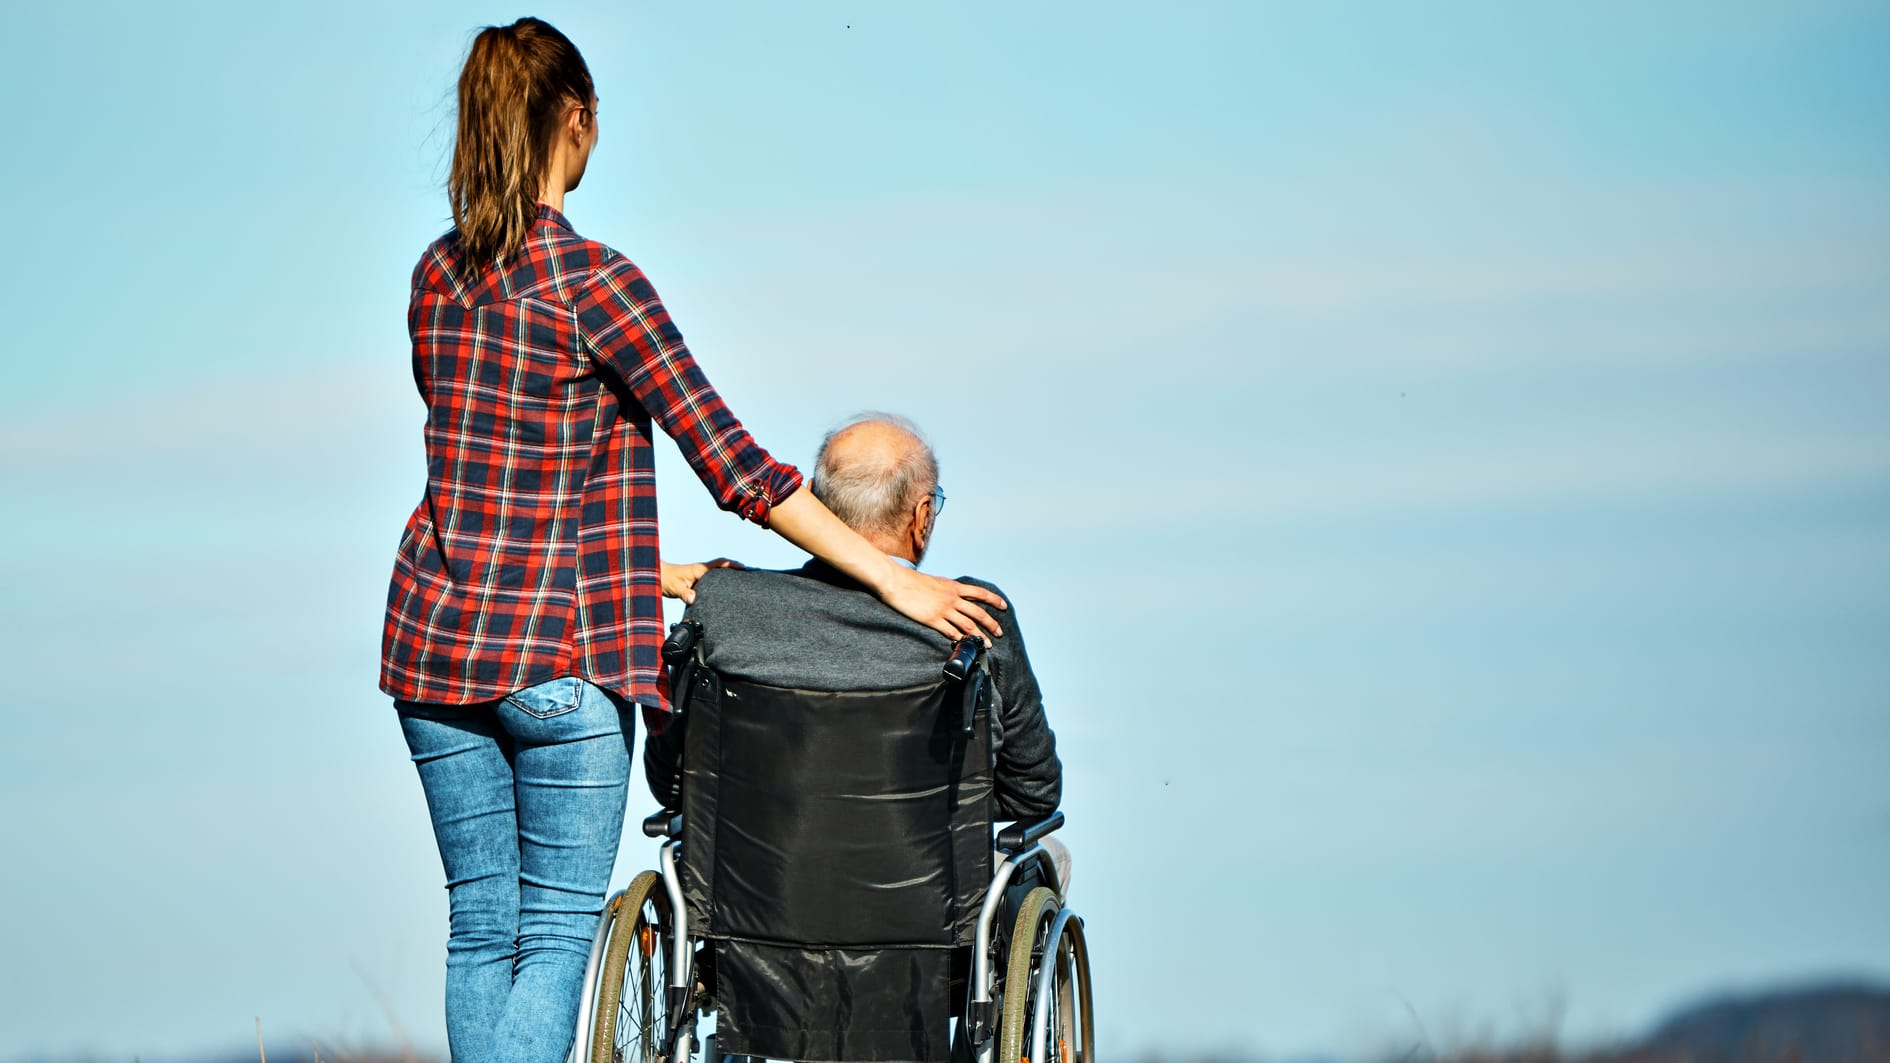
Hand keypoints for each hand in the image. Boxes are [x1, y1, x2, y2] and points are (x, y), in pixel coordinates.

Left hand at [661, 558, 742, 603]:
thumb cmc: (664, 579)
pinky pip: (710, 583)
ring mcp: (698, 576)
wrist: (654, 576)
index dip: (733, 565)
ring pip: (717, 576)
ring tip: (740, 586)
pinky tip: (721, 594)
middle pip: (722, 568)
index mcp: (700, 570)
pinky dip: (718, 586)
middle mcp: (701, 571)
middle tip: (749, 577)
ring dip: (727, 578)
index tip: (745, 568)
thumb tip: (694, 600)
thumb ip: (686, 593)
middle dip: (735, 571)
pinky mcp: (695, 583)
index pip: (721, 564)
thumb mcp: (676, 587)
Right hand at [881, 565, 1007, 641]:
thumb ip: (946, 590)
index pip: (980, 593)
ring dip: (979, 636)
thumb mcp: (935, 582)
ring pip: (968, 625)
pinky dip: (959, 639)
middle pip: (978, 613)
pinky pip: (950, 632)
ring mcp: (943, 610)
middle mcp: (952, 598)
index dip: (994, 600)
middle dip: (991, 624)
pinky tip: (963, 644)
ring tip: (986, 645)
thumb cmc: (912, 581)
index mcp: (953, 587)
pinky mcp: (932, 620)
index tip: (1004, 606)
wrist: (895, 581)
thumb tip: (954, 595)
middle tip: (999, 633)